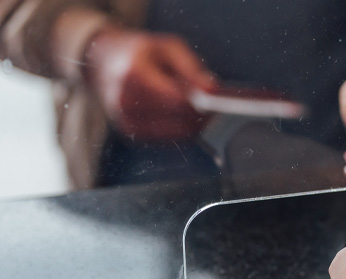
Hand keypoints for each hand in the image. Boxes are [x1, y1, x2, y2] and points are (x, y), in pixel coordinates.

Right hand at [83, 26, 216, 139]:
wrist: (100, 61)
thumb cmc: (138, 52)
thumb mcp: (167, 48)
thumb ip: (192, 69)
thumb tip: (212, 90)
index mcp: (133, 75)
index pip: (177, 100)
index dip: (202, 103)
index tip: (219, 100)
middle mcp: (125, 101)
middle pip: (178, 120)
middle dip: (202, 115)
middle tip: (217, 106)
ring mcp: (126, 120)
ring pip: (176, 134)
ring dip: (194, 124)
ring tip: (202, 108)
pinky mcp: (130, 133)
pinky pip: (167, 138)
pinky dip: (181, 129)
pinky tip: (185, 115)